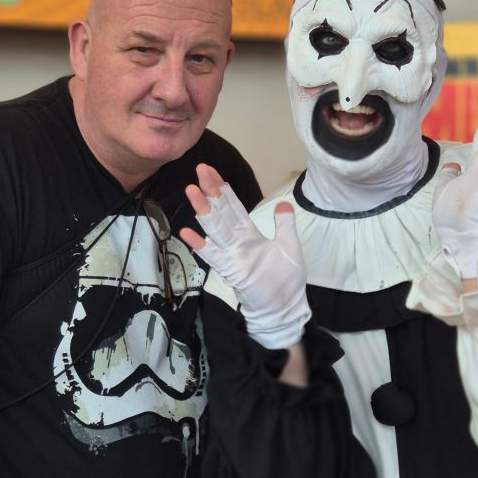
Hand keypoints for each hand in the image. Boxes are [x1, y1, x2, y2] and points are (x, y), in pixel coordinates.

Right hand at [180, 164, 310, 349]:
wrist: (285, 307)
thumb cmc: (286, 280)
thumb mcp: (289, 245)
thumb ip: (284, 224)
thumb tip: (282, 203)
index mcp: (250, 234)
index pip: (233, 206)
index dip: (222, 188)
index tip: (210, 171)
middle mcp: (238, 242)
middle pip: (222, 212)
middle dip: (211, 191)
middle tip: (199, 170)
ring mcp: (233, 256)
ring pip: (216, 229)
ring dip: (204, 211)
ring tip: (191, 191)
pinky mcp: (233, 271)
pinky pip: (215, 256)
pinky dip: (202, 245)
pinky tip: (187, 232)